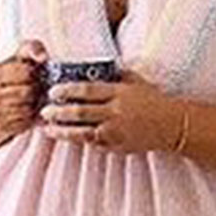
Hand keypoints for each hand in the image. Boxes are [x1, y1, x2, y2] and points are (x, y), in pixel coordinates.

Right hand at [0, 42, 46, 136]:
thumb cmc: (17, 71)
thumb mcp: (21, 55)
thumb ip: (33, 48)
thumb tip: (43, 57)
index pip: (25, 73)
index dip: (34, 72)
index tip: (33, 72)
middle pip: (27, 93)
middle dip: (37, 89)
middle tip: (38, 86)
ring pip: (28, 110)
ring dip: (37, 103)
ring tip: (36, 96)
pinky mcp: (3, 127)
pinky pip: (27, 123)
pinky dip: (34, 116)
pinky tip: (32, 108)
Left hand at [41, 70, 184, 154]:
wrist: (172, 125)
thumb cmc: (154, 100)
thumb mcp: (136, 81)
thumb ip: (115, 75)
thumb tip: (94, 69)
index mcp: (119, 93)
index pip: (87, 90)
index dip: (67, 91)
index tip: (53, 91)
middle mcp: (116, 113)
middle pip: (80, 112)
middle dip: (58, 112)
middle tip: (43, 111)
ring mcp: (116, 132)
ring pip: (82, 132)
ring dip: (62, 131)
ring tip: (47, 129)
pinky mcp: (117, 146)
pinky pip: (93, 143)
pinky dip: (78, 140)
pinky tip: (67, 137)